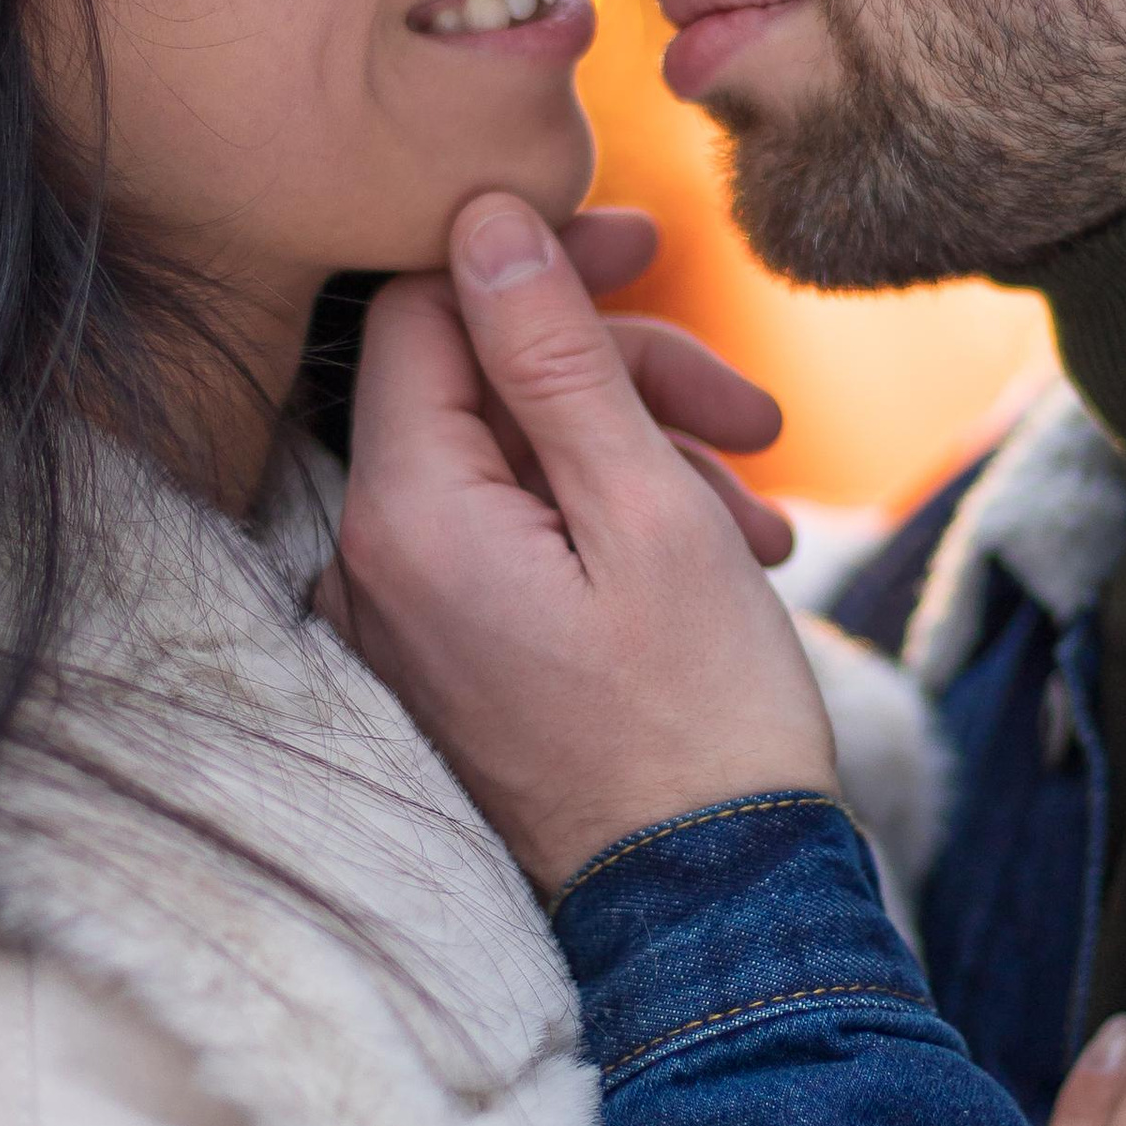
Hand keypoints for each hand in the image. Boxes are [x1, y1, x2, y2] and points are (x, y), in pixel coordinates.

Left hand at [334, 193, 837, 894]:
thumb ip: (554, 356)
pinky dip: (612, 521)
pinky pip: (514, 537)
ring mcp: (402, 619)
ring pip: (515, 459)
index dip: (535, 260)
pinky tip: (720, 552)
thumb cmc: (695, 716)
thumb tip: (483, 219)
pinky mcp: (446, 655)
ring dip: (642, 453)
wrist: (711, 906)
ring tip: (756, 511)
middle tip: (746, 410)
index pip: (425, 308)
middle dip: (621, 374)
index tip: (646, 249)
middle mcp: (369, 565)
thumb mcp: (645, 508)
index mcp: (405, 517)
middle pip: (478, 382)